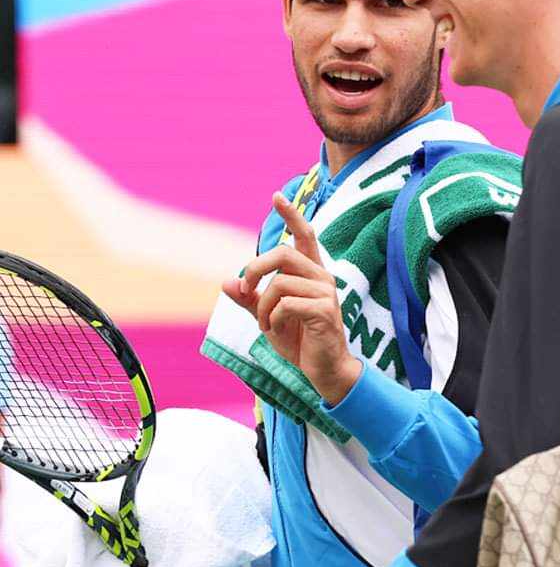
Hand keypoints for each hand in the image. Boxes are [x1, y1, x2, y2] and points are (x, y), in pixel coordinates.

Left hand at [222, 193, 360, 405]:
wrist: (323, 370)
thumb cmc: (300, 340)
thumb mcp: (268, 317)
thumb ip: (250, 300)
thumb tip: (226, 284)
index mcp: (311, 273)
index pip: (305, 235)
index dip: (292, 214)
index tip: (276, 196)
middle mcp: (322, 277)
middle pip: (283, 252)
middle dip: (255, 269)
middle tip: (244, 291)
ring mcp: (326, 293)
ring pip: (280, 282)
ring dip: (262, 305)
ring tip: (264, 323)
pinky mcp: (324, 311)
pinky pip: (286, 304)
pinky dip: (271, 318)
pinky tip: (274, 330)